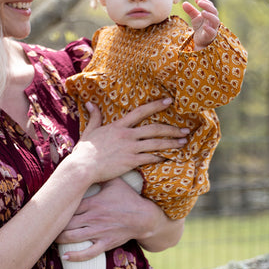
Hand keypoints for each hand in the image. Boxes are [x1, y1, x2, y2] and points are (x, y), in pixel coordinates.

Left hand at [56, 177, 184, 260]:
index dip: (57, 207)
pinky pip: (88, 253)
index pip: (69, 205)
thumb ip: (100, 174)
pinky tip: (65, 256)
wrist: (145, 217)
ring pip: (73, 238)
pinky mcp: (105, 243)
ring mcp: (99, 232)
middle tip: (46, 225)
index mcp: (93, 202)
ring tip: (51, 239)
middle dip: (55, 225)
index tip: (47, 207)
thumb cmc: (128, 198)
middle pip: (67, 223)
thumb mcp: (114, 181)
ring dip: (60, 239)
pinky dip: (75, 256)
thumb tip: (89, 162)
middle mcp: (93, 218)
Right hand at [72, 98, 188, 184]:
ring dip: (171, 143)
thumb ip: (94, 116)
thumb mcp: (89, 130)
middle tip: (185, 129)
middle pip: (154, 128)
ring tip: (183, 142)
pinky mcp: (131, 161)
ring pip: (156, 143)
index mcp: (118, 126)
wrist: (83, 166)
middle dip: (171, 129)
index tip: (169, 101)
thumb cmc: (84, 150)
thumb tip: (90, 103)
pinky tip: (169, 158)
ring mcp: (130, 148)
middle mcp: (127, 135)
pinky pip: (150, 158)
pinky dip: (161, 158)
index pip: (140, 112)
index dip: (156, 105)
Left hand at [182, 0, 219, 50]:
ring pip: (215, 21)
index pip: (210, 5)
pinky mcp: (211, 36)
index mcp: (210, 14)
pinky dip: (209, 28)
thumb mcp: (194, 18)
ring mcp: (213, 28)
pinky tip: (204, 26)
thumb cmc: (200, 27)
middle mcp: (213, 20)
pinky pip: (212, 32)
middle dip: (207, 6)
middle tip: (199, 3)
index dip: (204, 1)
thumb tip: (184, 3)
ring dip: (210, 16)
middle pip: (214, 11)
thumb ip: (190, 11)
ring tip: (202, 12)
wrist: (200, 40)